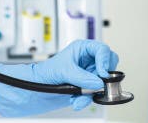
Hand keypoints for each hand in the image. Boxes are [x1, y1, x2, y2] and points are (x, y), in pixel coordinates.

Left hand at [0, 40, 118, 116]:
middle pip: (108, 64)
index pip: (102, 49)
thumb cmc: (47, 71)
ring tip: (78, 95)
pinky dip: (86, 99)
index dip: (105, 60)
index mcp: (82, 48)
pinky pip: (96, 93)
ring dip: (92, 91)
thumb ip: (82, 77)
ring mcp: (89, 73)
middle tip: (97, 83)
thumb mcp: (64, 71)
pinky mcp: (87, 85)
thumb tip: (98, 82)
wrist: (39, 87)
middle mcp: (88, 59)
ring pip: (103, 81)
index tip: (102, 73)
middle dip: (103, 76)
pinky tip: (76, 100)